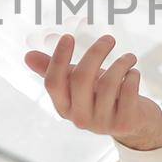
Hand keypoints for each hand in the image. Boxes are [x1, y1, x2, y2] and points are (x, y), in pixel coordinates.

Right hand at [23, 34, 161, 150]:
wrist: (134, 125)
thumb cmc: (101, 97)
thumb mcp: (77, 84)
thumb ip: (54, 71)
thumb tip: (27, 56)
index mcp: (63, 106)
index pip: (53, 82)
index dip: (58, 59)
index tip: (68, 37)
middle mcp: (79, 118)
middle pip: (81, 78)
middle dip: (96, 52)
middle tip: (109, 39)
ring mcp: (102, 123)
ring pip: (108, 83)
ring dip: (121, 63)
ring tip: (129, 57)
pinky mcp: (124, 123)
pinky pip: (128, 92)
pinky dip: (133, 76)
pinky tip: (134, 72)